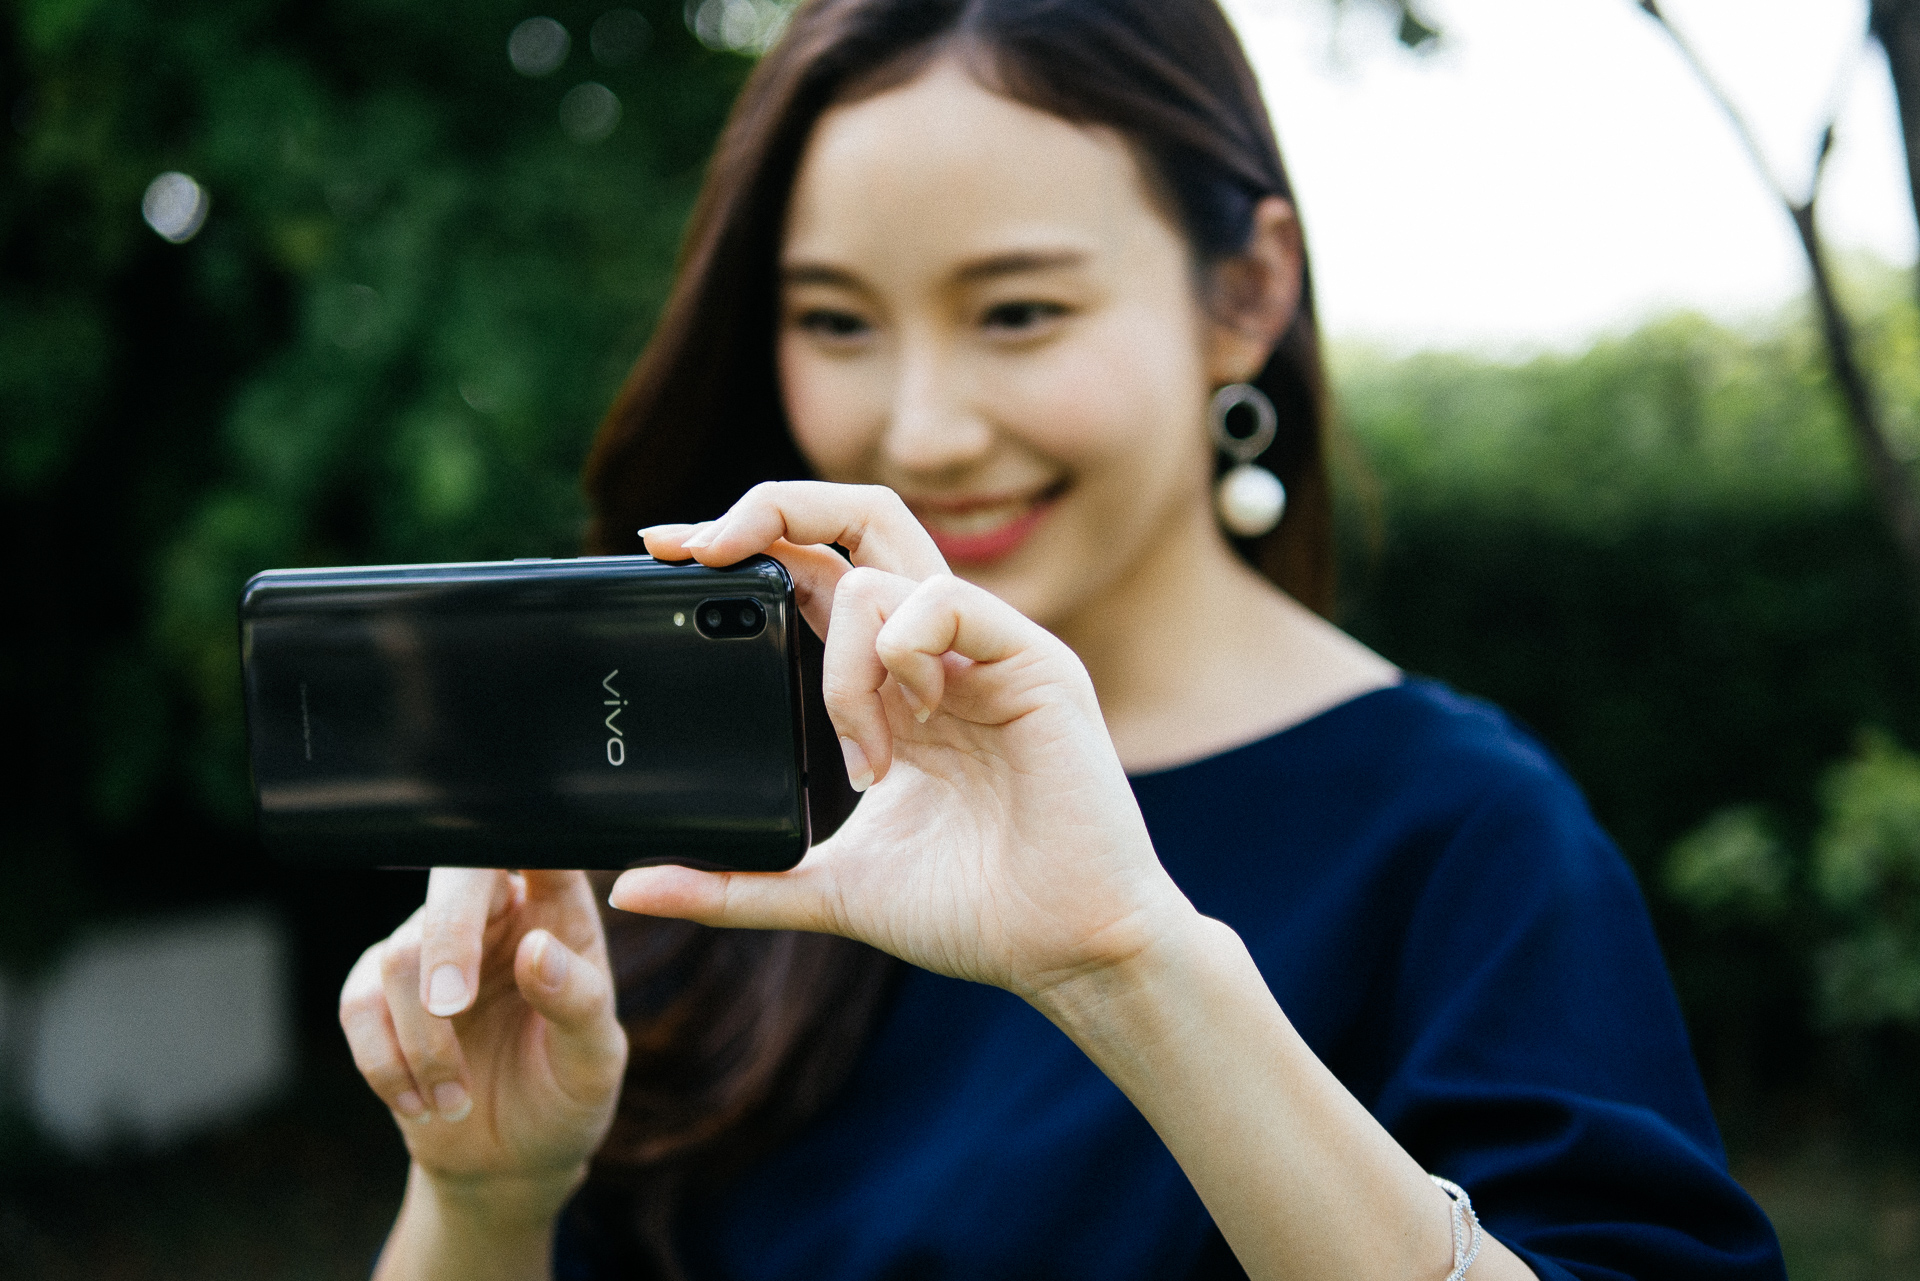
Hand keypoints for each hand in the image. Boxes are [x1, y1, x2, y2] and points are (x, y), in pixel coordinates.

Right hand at [339, 869, 627, 1209]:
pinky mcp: (381, 992)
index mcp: (558, 911)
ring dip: (423, 1041)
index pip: (539, 847)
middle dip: (447, 939)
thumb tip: (537, 950)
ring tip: (456, 1098)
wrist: (510, 1160)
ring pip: (401, 957)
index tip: (517, 873)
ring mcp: (433, 949)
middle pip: (453, 881)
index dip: (522, 837)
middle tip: (452, 1005)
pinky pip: (360, 1004)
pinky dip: (386, 1063)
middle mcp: (493, 916)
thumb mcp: (593, 1060)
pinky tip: (422, 1105)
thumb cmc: (566, 1093)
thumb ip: (577, 1003)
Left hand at [615, 481, 1198, 1001]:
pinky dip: (903, 652)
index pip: (814, 572)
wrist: (1065, 952)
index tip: (663, 552)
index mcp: (895, 680)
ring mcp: (988, 648)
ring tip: (867, 757)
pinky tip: (913, 726)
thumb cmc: (972, 913)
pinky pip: (946, 602)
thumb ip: (737, 883)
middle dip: (768, 509)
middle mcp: (939, 648)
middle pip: (855, 516)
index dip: (743, 545)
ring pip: (880, 572)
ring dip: (842, 665)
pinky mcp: (1034, 661)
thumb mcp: (828, 890)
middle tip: (698, 549)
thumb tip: (633, 889)